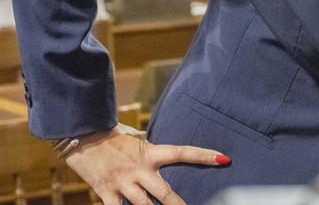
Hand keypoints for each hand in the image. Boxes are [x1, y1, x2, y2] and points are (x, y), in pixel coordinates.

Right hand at [64, 124, 228, 204]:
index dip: (203, 155)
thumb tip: (163, 152)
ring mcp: (122, 182)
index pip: (182, 152)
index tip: (223, 158)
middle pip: (164, 192)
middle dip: (179, 204)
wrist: (81, 134)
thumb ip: (149, 149)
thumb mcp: (135, 138)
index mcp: (150, 152)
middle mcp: (139, 169)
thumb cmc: (111, 135)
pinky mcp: (105, 191)